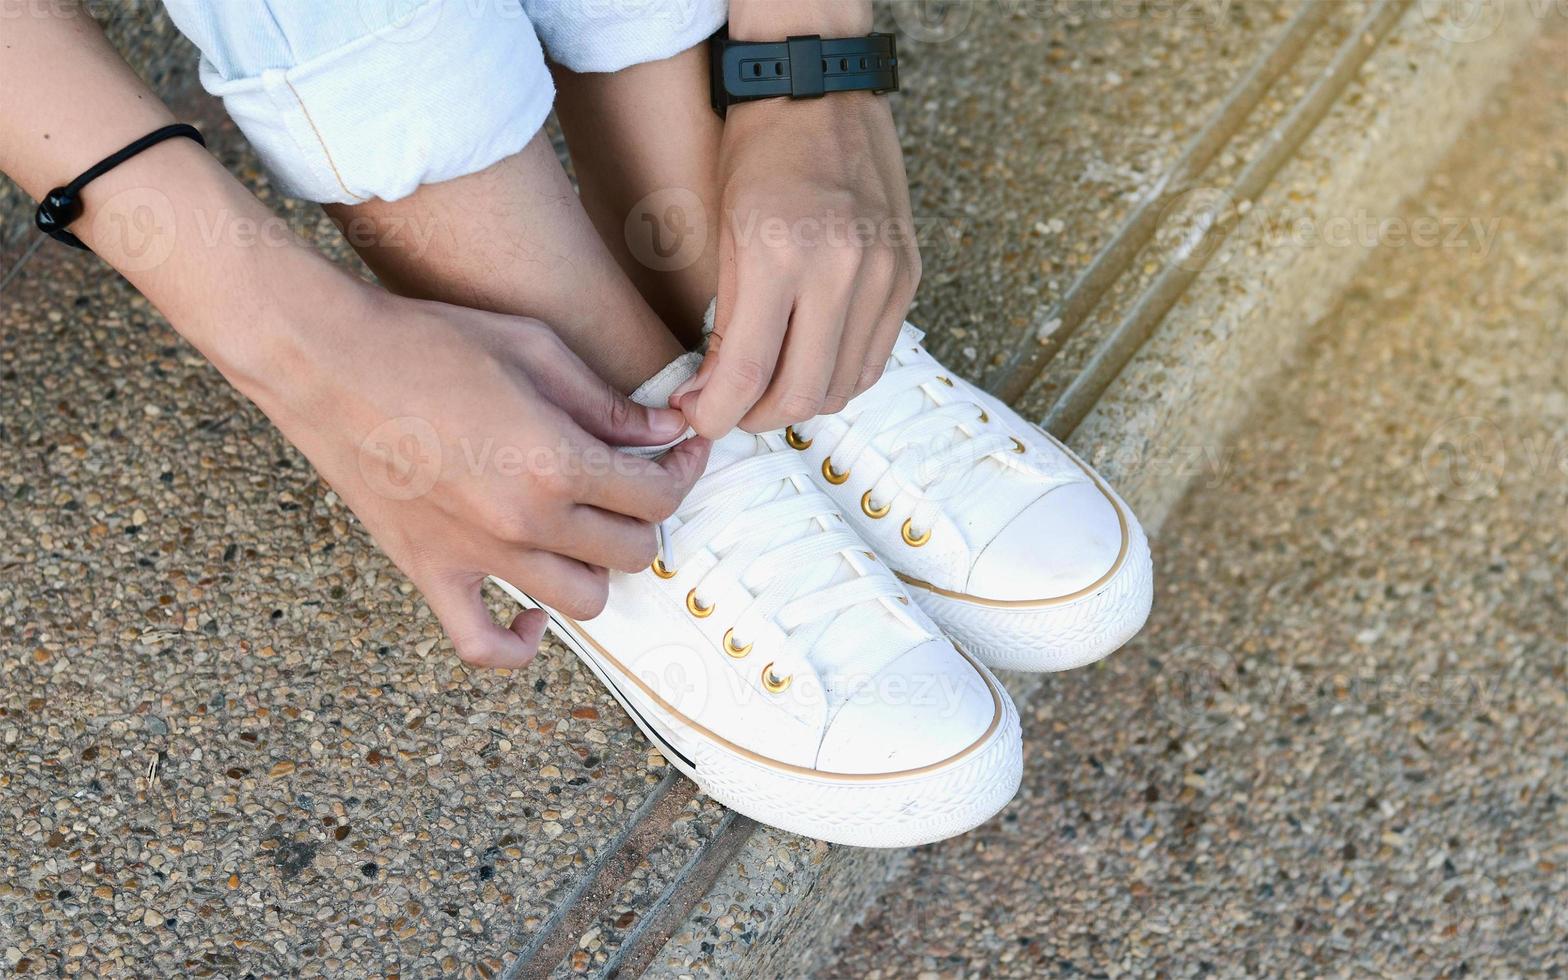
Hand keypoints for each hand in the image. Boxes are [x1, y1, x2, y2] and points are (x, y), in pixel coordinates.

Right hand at [254, 286, 708, 668]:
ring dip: (597, 568)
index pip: (658, 495)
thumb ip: (608, 401)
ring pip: (582, 601)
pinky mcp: (430, 570)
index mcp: (557, 461)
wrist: (327, 360)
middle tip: (633, 480)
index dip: (684, 469)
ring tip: (587, 529)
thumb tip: (667, 429)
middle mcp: (525, 520)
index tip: (680, 449)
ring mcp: (477, 555)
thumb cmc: (430, 341)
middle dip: (645, 514)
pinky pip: (482, 644)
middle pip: (632, 552)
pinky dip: (517, 643)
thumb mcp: (536, 349)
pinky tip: (532, 613)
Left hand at [677, 91, 920, 436]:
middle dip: (756, 417)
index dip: (717, 414)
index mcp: (780, 254)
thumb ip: (723, 323)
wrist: (821, 93)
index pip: (748, 373)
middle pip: (804, 394)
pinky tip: (809, 362)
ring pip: (844, 386)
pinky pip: (874, 358)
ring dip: (800, 401)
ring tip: (767, 386)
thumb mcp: (723, 233)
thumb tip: (712, 397)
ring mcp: (883, 274)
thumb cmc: (758, 153)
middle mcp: (841, 269)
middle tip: (730, 409)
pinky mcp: (906, 276)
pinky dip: (839, 376)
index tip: (700, 418)